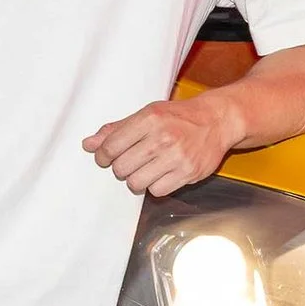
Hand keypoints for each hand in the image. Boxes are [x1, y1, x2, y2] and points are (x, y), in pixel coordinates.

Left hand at [85, 98, 236, 196]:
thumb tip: (88, 144)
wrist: (216, 121)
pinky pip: (157, 191)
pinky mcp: (188, 172)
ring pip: (137, 183)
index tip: (105, 158)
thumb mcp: (148, 114)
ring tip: (146, 168)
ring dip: (137, 179)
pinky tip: (162, 173)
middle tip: (130, 162)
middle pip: (121, 168)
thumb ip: (117, 130)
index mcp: (150, 118)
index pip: (111, 146)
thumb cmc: (178, 117)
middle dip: (121, 168)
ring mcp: (177, 156)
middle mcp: (163, 137)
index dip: (103, 156)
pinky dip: (155, 186)